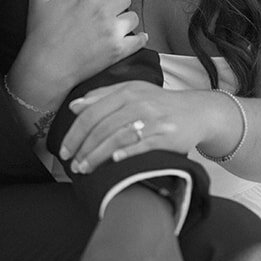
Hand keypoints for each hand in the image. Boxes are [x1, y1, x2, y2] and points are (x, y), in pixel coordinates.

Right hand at [10, 0, 147, 109]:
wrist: (45, 68)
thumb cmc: (40, 33)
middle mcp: (104, 11)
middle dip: (116, 1)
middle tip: (107, 8)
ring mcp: (113, 31)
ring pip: (133, 17)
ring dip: (125, 19)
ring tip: (115, 24)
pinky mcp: (118, 51)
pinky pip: (139, 40)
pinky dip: (138, 38)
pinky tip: (133, 37)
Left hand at [60, 81, 238, 171]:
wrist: (196, 111)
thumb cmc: (159, 104)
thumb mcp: (132, 92)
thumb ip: (103, 97)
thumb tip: (75, 106)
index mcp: (126, 91)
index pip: (92, 112)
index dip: (75, 133)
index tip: (64, 150)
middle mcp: (139, 102)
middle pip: (102, 127)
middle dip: (83, 148)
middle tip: (72, 165)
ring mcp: (154, 119)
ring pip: (118, 137)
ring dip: (98, 155)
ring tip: (85, 169)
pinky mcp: (167, 135)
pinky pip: (143, 145)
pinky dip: (126, 153)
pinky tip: (113, 161)